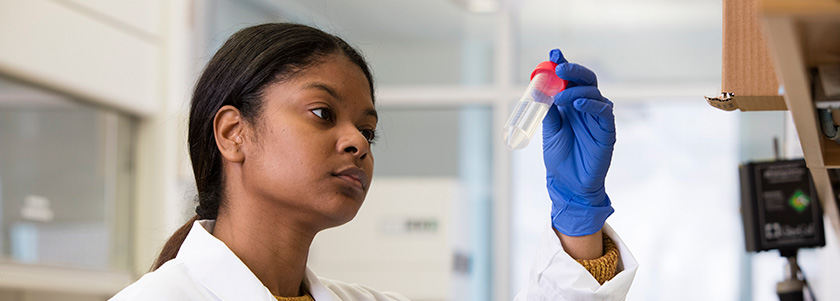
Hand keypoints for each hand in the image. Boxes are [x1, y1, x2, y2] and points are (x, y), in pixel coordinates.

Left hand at [543, 49, 614, 235]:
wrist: (568, 184)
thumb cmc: (559, 158)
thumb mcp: (549, 131)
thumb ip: (548, 111)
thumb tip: (541, 89)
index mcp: (570, 105)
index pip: (569, 80)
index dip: (563, 64)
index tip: (553, 53)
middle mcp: (585, 107)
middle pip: (585, 80)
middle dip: (573, 70)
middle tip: (560, 65)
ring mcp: (597, 118)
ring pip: (594, 93)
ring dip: (577, 90)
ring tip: (561, 96)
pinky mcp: (607, 130)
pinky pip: (604, 111)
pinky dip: (591, 104)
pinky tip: (578, 103)